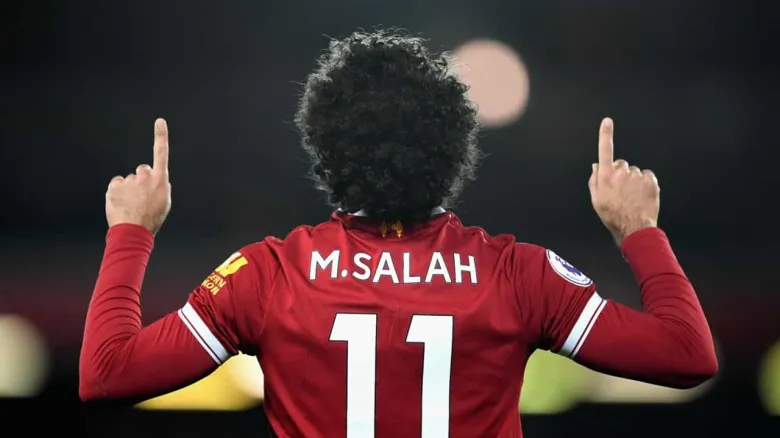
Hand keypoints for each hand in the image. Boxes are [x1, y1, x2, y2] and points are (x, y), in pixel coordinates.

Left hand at [105, 118, 171, 233]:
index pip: (161, 153)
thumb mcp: (164, 203)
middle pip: (142, 170)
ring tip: (131, 205)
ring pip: (129, 180)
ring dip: (129, 189)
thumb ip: (161, 187)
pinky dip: (118, 192)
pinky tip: (121, 204)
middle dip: (141, 179)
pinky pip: (116, 185)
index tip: (160, 122)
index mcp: (160, 180)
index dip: (161, 136)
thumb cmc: (151, 219)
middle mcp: (144, 176)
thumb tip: (158, 180)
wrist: (133, 231)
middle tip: (141, 196)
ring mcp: (129, 180)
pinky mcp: (114, 186)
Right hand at [588, 118, 659, 244]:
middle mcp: (621, 172)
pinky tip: (641, 195)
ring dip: (633, 181)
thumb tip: (596, 165)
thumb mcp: (596, 200)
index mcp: (605, 176)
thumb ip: (594, 180)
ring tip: (632, 197)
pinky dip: (645, 183)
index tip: (607, 121)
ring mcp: (636, 176)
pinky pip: (647, 176)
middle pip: (621, 164)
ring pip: (634, 172)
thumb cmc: (612, 215)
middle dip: (621, 173)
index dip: (605, 135)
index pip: (604, 150)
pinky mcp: (650, 180)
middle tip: (621, 191)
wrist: (633, 227)